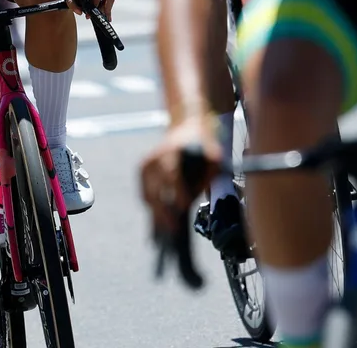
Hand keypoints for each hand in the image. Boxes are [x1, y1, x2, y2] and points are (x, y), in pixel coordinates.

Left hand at [61, 0, 116, 19]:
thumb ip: (71, 3)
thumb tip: (79, 12)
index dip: (95, 2)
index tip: (91, 12)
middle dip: (104, 7)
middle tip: (98, 16)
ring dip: (108, 9)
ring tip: (105, 18)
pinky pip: (111, 0)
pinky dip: (109, 9)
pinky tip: (106, 16)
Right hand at [140, 115, 220, 233]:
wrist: (186, 126)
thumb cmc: (203, 145)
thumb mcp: (214, 157)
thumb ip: (207, 176)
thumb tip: (194, 197)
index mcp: (173, 151)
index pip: (172, 175)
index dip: (177, 193)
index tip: (183, 208)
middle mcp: (155, 157)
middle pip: (156, 189)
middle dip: (164, 212)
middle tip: (173, 230)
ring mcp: (147, 163)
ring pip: (148, 195)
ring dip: (156, 213)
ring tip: (166, 230)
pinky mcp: (142, 168)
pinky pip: (145, 193)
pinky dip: (152, 206)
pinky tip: (161, 219)